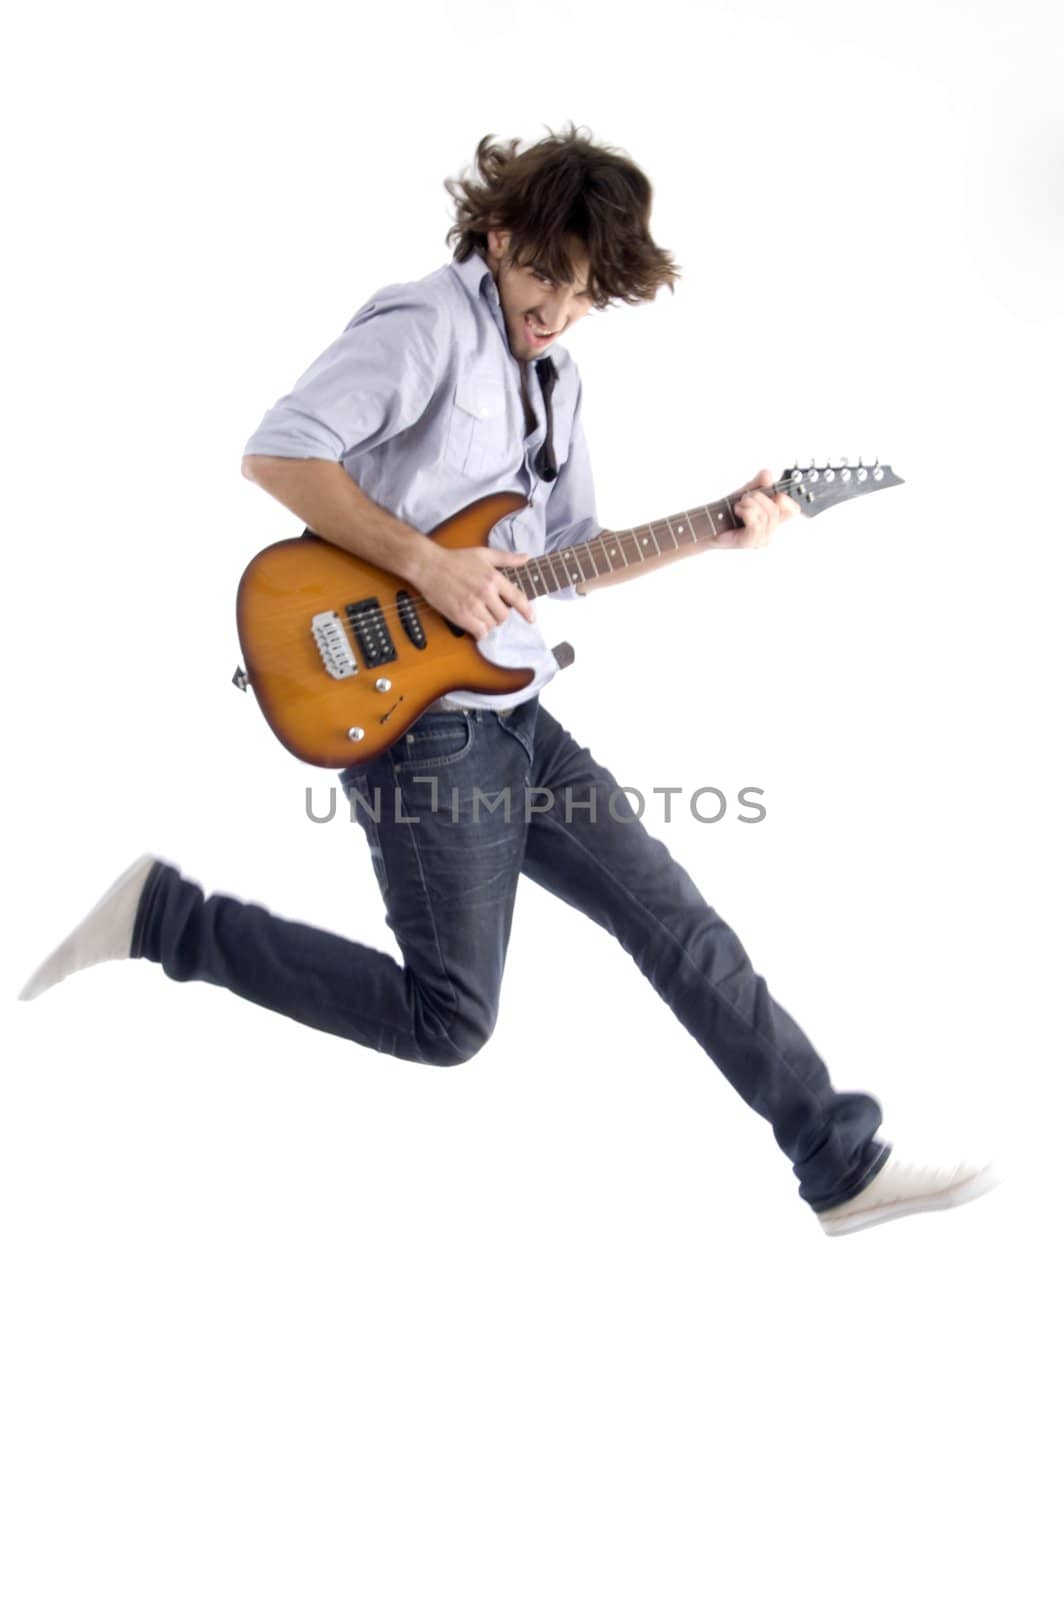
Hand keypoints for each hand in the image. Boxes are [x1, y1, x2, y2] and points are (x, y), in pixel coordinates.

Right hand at [415, 543, 536, 638]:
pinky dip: (479, 632)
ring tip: (479, 615)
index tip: (531, 619)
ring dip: (488, 623)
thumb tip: (526, 557)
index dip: (527, 611)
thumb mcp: (483, 553)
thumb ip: (506, 558)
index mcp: (493, 577)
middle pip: (504, 616)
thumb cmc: (455, 558)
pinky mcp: (460, 615)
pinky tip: (474, 626)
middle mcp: (486, 592)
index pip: (518, 598)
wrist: (429, 565)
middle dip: (499, 615)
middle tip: (489, 610)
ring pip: (492, 625)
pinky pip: (479, 632)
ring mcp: (473, 605)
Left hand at [729, 466, 799, 547]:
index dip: (787, 500)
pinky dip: (746, 511)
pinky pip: (756, 523)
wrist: (708, 525)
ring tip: (738, 505)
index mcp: (772, 519)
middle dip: (759, 497)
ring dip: (750, 503)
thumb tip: (768, 474)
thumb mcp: (745, 492)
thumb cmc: (726, 512)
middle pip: (777, 508)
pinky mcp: (750, 542)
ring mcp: (761, 539)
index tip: (775, 493)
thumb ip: (758, 483)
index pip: (793, 510)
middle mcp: (769, 531)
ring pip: (767, 515)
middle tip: (744, 498)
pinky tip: (737, 510)